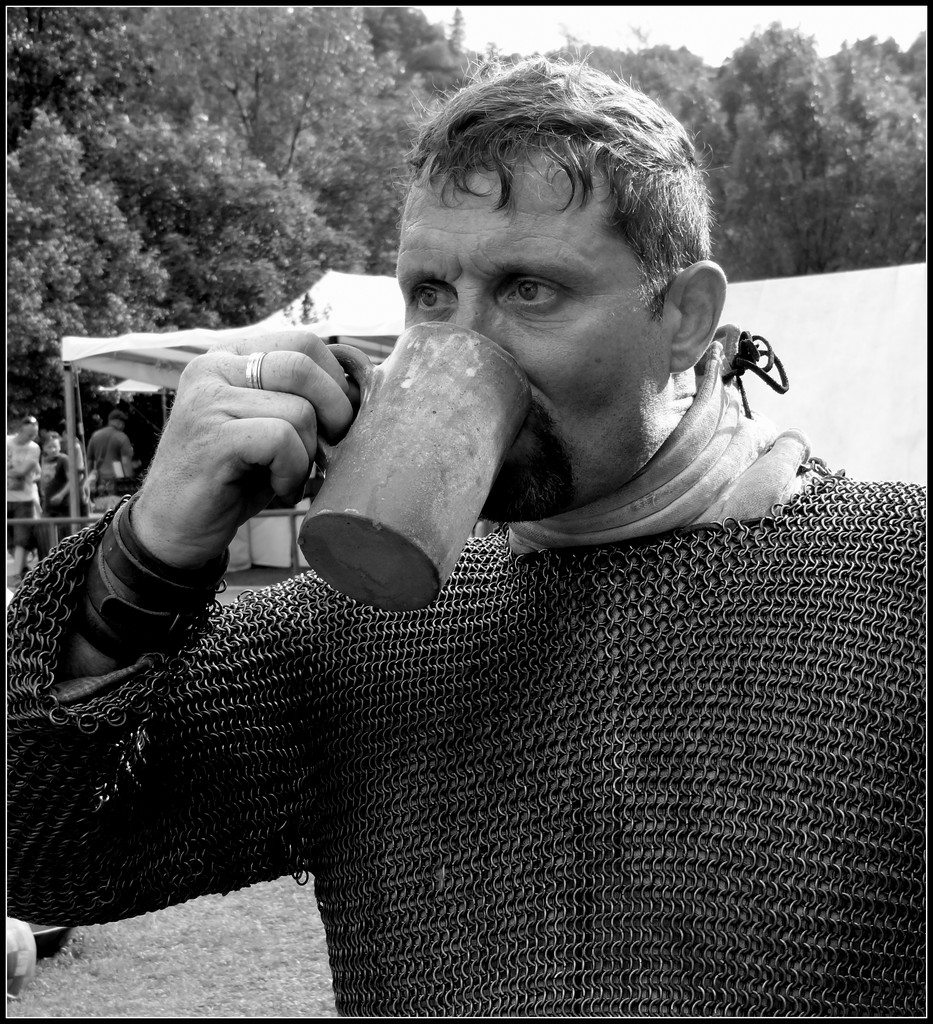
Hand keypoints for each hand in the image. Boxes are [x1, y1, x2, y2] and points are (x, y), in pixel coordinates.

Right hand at [132, 330, 355, 568]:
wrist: (173, 528)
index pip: (304, 342)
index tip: (340, 420)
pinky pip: (282, 440)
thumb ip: (300, 399)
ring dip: (309, 454)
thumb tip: (362, 390)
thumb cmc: (232, 479)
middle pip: (304, 365)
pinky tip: (278, 488)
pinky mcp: (211, 436)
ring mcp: (208, 399)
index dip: (337, 381)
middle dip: (335, 412)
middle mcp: (213, 368)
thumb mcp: (268, 427)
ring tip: (288, 477)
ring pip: (299, 410)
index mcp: (229, 357)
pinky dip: (293, 472)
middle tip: (329, 450)